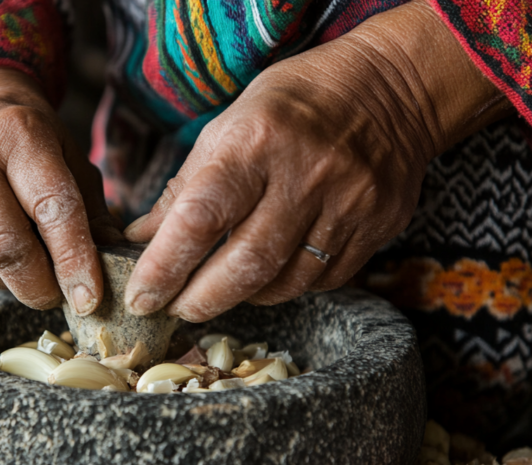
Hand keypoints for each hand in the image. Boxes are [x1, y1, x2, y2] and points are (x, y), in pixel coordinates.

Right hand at [0, 68, 122, 313]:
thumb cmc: (33, 142)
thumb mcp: (72, 161)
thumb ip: (92, 212)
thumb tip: (113, 261)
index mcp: (22, 134)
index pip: (52, 208)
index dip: (73, 260)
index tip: (89, 297)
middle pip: (5, 244)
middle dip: (38, 285)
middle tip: (60, 297)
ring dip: (10, 284)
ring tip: (33, 279)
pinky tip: (4, 266)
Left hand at [122, 0, 511, 321]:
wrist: (390, 89)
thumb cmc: (294, 105)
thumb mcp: (229, 125)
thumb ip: (186, 187)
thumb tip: (141, 241)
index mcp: (257, 141)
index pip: (200, 218)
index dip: (165, 266)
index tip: (143, 296)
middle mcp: (306, 175)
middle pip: (246, 264)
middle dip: (202, 299)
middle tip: (177, 309)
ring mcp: (349, 204)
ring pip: (287, 282)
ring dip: (244, 297)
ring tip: (220, 292)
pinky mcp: (378, 226)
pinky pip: (324, 280)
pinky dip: (288, 286)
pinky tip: (271, 275)